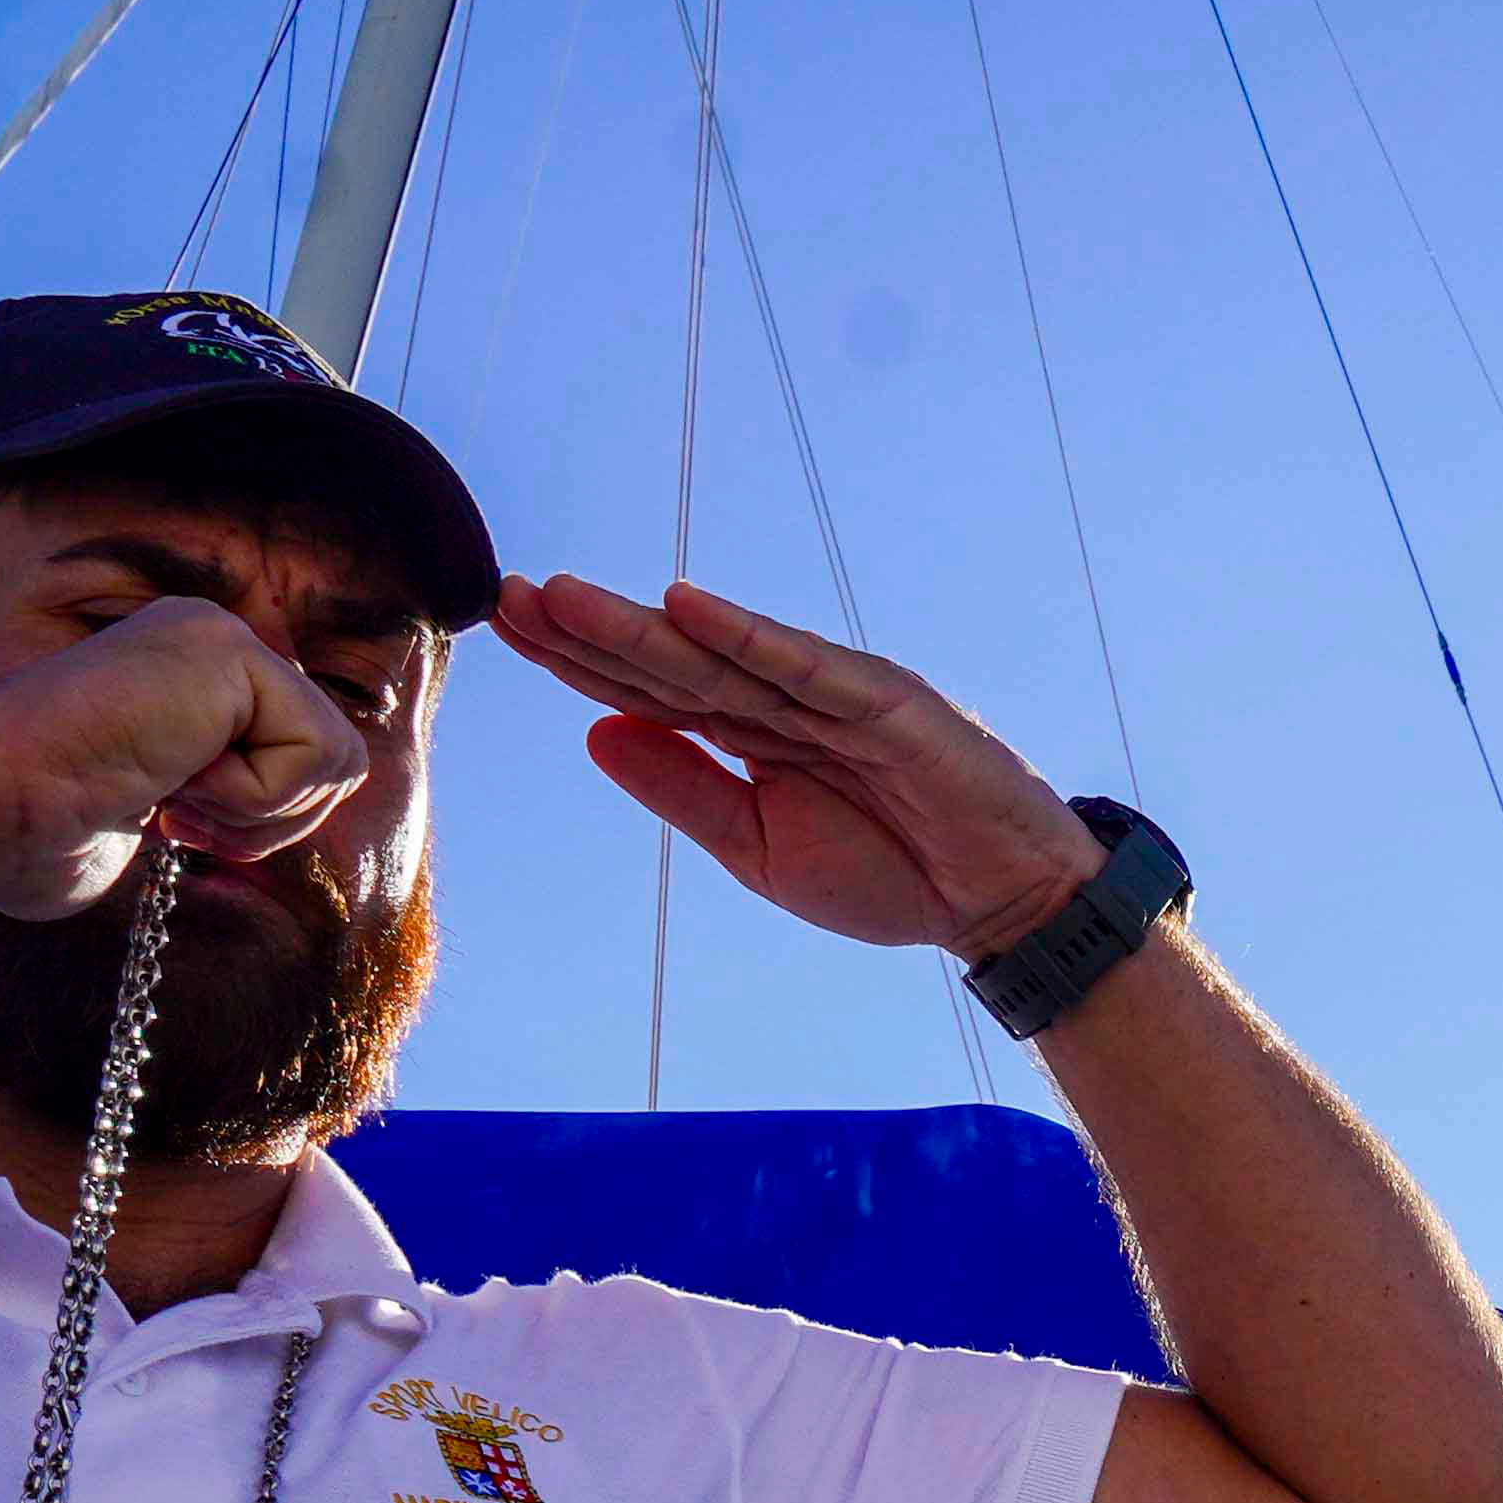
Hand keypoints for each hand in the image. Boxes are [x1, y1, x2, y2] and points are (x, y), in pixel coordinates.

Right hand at [0, 599, 370, 920]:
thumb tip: (302, 810)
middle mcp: (211, 643)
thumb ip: (233, 797)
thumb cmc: (43, 828)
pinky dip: (253, 792)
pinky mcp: (231, 652)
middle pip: (335, 761)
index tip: (168, 821)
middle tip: (173, 809)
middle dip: (270, 818)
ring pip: (337, 760)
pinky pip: (315, 754)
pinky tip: (174, 768)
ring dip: (257, 808)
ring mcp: (220, 639)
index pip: (303, 761)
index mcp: (193, 679)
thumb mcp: (160, 811)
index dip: (258, 820)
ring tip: (168, 786)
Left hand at [488, 571, 1103, 957]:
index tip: (505, 625)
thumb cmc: (890, 877)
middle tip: (505, 594)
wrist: (998, 908)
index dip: (577, 659)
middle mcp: (783, 702)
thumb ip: (684, 790)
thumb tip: (596, 733)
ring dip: (640, 626)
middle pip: (668, 661)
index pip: (648, 689)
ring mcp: (833, 696)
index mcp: (750, 736)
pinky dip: (749, 636)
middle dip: (586, 630)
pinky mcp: (888, 703)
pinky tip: (686, 606)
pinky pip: (806, 668)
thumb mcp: (758, 849)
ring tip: (562, 598)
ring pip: (720, 656)